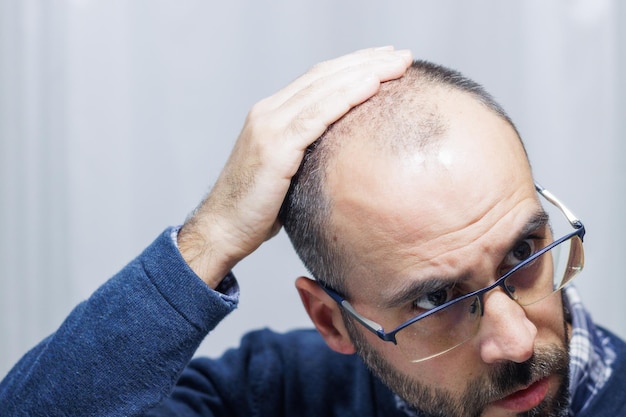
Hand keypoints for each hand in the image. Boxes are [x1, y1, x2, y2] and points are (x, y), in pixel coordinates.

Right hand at [178, 47, 412, 287]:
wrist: (221, 229)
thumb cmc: (256, 208)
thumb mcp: (284, 171)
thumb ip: (306, 153)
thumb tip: (341, 155)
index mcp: (271, 114)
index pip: (318, 79)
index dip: (353, 66)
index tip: (385, 61)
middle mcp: (268, 112)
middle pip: (324, 76)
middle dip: (366, 62)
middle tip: (402, 55)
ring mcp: (269, 127)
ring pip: (324, 89)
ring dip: (364, 73)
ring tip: (398, 64)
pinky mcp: (274, 148)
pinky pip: (317, 116)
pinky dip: (346, 97)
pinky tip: (372, 86)